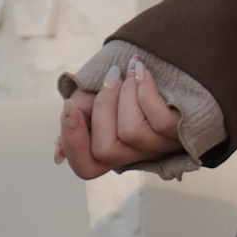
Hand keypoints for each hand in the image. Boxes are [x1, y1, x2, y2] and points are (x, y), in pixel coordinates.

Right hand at [55, 57, 183, 178]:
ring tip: (130, 71)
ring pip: (132, 132)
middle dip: (102, 104)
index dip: (72, 143)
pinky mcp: (178, 134)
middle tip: (111, 75)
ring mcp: (157, 148)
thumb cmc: (125, 86)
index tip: (69, 106)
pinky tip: (142, 72)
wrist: (163, 68)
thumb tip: (58, 153)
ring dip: (126, 92)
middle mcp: (133, 155)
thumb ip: (77, 117)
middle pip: (106, 150)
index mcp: (109, 149)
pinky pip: (160, 121)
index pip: (85, 167)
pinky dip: (146, 89)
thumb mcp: (94, 97)